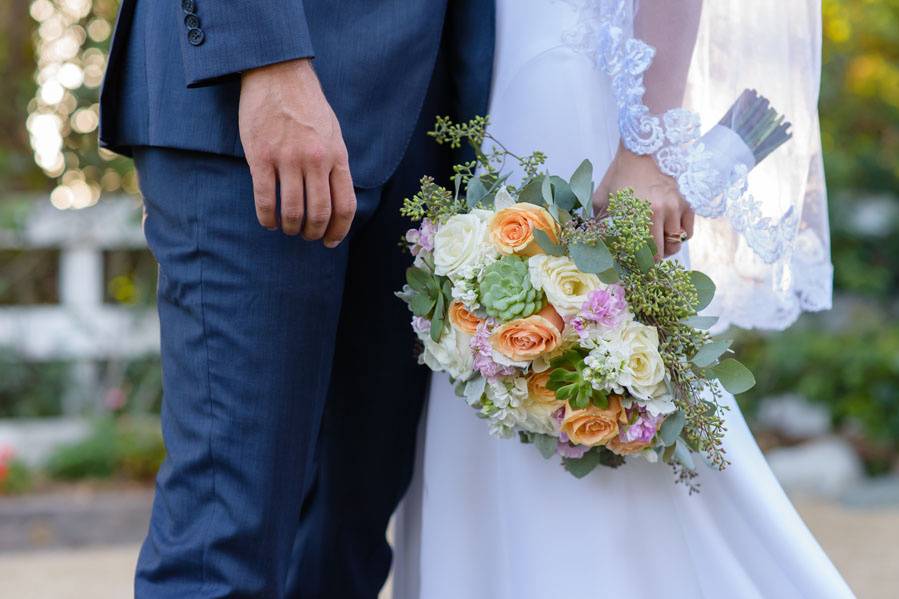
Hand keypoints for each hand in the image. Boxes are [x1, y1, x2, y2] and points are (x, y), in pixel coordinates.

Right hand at [239, 59, 355, 245]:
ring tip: (287, 229)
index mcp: (337, 156)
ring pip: (292, 211)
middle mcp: (315, 160)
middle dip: (313, 233)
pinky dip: (267, 217)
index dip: (339, 231)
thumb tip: (336, 198)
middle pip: (319, 214)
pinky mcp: (261, 157)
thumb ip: (335, 164)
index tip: (330, 241)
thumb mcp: (333, 133)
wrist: (278, 73)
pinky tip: (267, 221)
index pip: (345, 206)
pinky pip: (265, 199)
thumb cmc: (307, 104)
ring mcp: (288, 159)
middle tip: (306, 236)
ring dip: (290, 228)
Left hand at [593, 143, 693, 257]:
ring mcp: (675, 207)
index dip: (638, 263)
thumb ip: (598, 219)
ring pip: (675, 243)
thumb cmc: (621, 173)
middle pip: (660, 252)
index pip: (641, 251)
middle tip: (645, 260)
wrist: (645, 147)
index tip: (633, 265)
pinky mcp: (687, 202)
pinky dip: (680, 237)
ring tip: (657, 247)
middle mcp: (658, 212)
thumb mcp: (604, 196)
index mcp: (636, 213)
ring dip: (666, 250)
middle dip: (652, 260)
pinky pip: (688, 231)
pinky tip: (670, 235)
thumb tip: (592, 238)